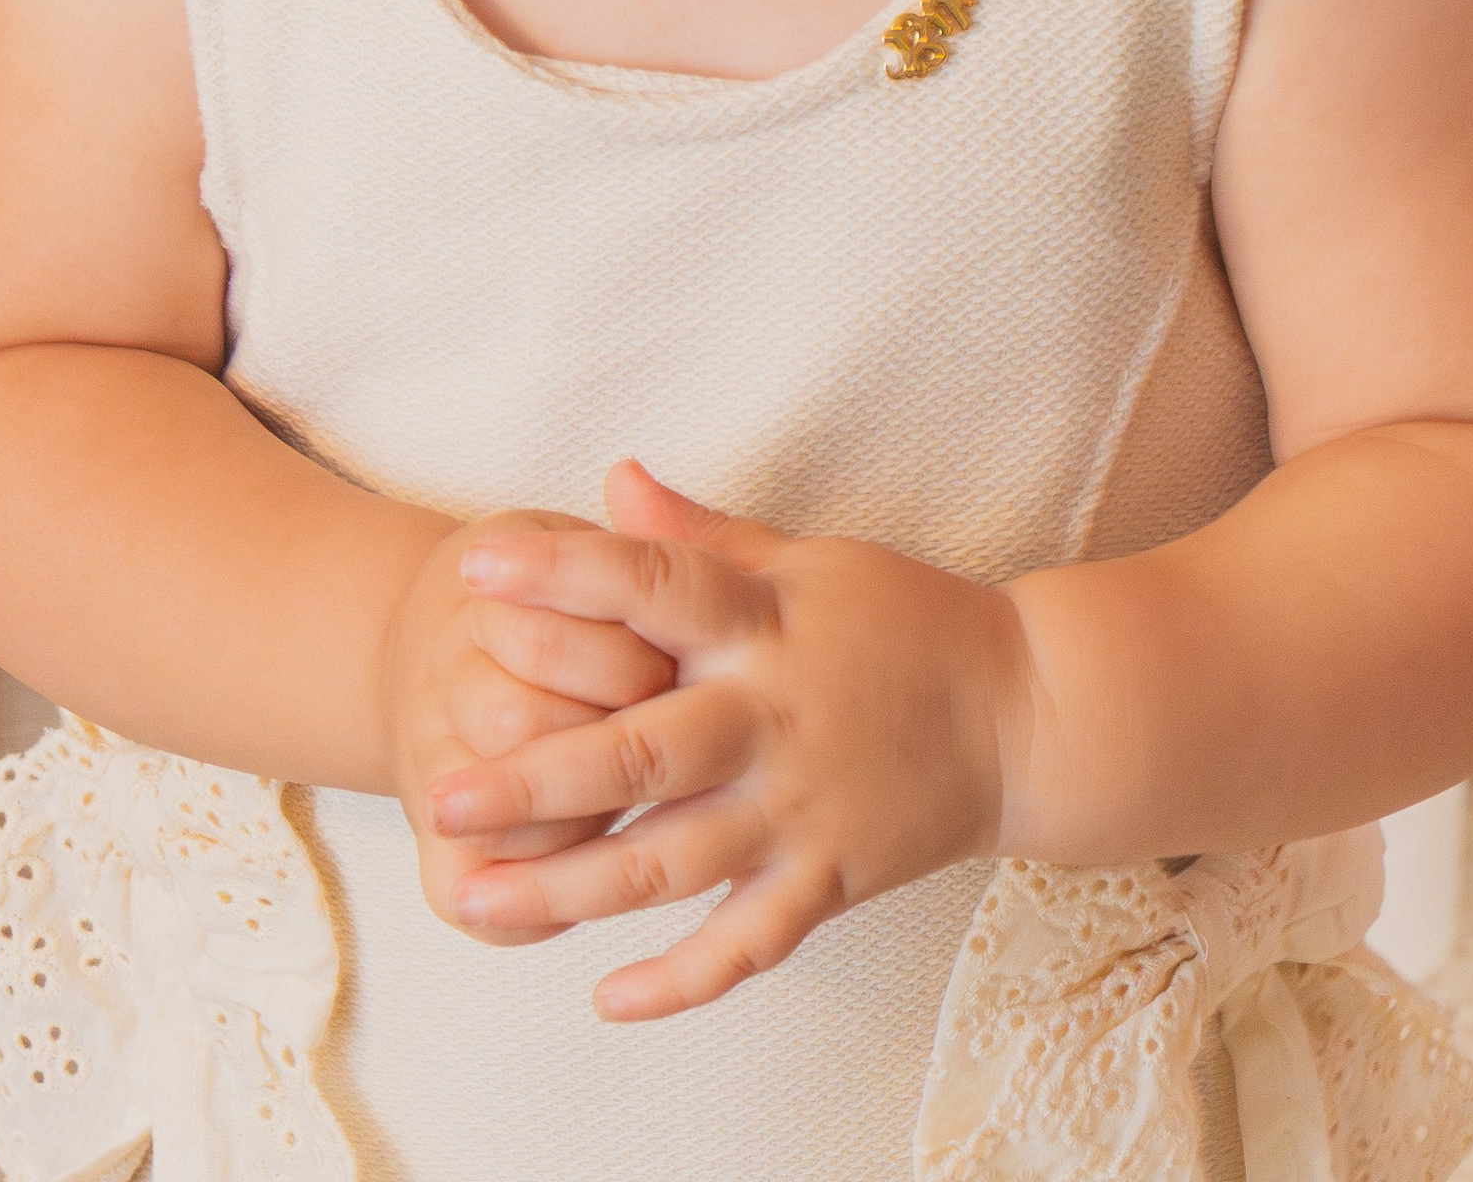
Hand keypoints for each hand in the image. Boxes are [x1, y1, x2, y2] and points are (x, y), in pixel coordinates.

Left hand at [421, 459, 1033, 1018]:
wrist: (1029, 714)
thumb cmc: (905, 622)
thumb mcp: (809, 561)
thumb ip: (702, 537)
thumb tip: (612, 477)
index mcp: (763, 623)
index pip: (652, 587)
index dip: (564, 575)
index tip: (477, 568)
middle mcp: (773, 717)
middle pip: (641, 751)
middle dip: (537, 778)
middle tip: (443, 797)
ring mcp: (801, 809)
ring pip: (671, 862)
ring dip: (570, 886)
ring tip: (476, 898)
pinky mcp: (833, 880)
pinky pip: (747, 943)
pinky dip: (679, 979)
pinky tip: (607, 996)